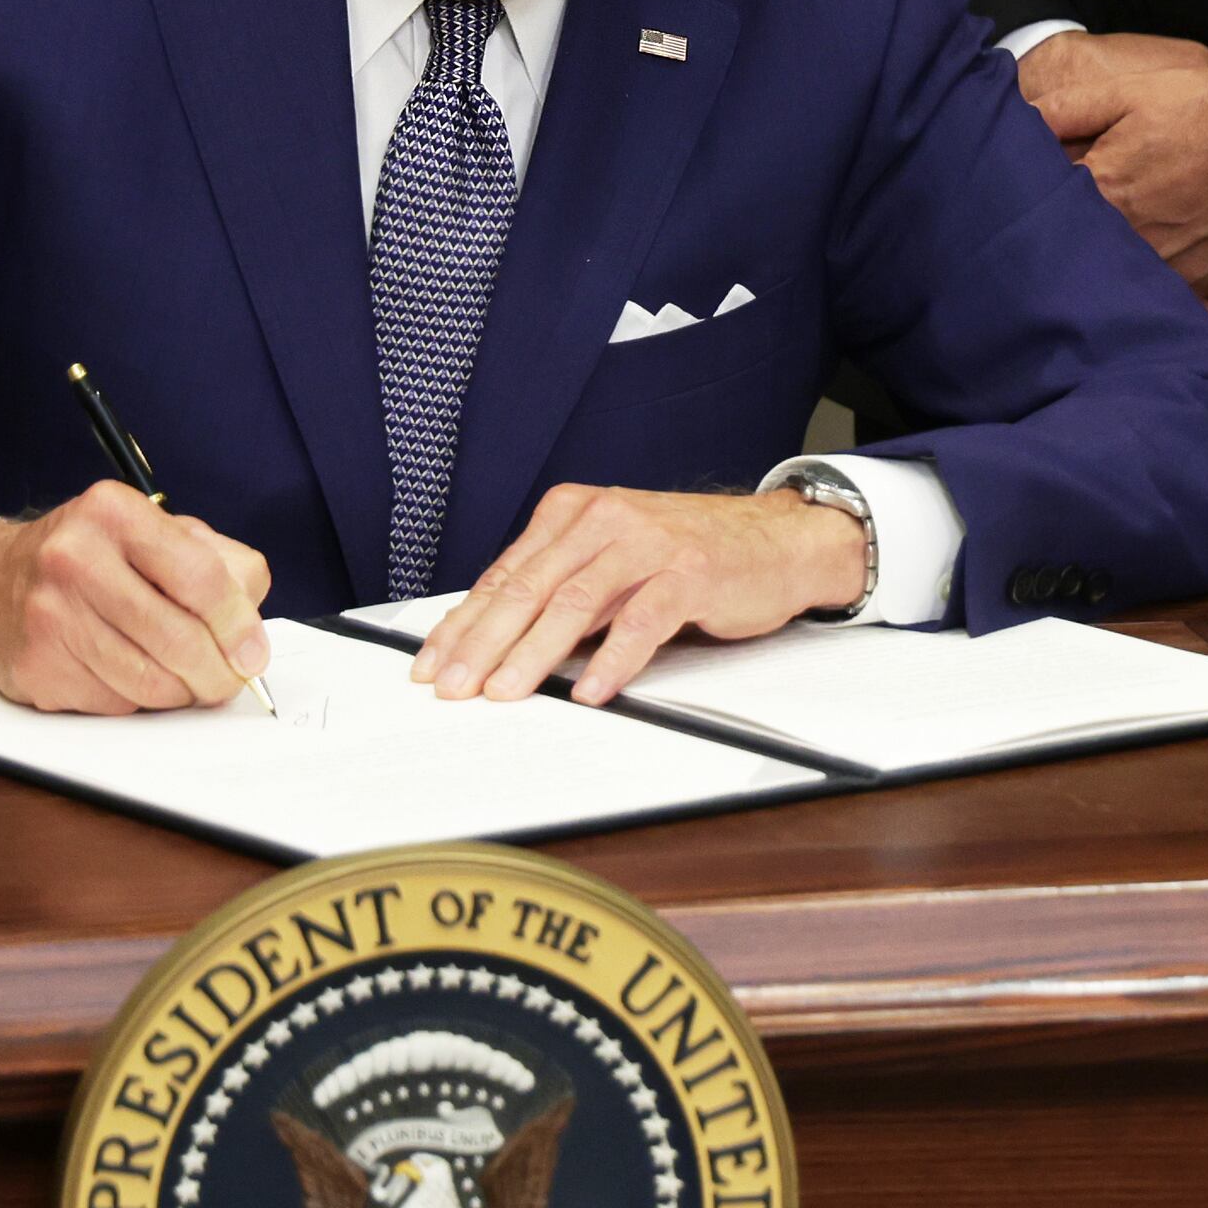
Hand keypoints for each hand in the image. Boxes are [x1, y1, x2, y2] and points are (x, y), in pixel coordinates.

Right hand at [0, 481, 271, 714]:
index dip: (237, 623)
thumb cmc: (80, 560)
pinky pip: (117, 702)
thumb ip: (213, 563)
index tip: (252, 651)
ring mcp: (52, 616)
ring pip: (153, 681)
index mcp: (113, 513)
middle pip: (180, 638)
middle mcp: (76, 559)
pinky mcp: (40, 666)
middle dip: (217, 672)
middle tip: (227, 679)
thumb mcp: (146, 532)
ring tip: (179, 675)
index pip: (200, 576)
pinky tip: (125, 672)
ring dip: (181, 691)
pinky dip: (137, 699)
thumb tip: (251, 630)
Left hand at [415, 483, 868, 703]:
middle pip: (528, 588)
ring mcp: (647, 543)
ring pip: (574, 603)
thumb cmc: (688, 557)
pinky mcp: (689, 571)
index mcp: (573, 514)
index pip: (505, 575)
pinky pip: (641, 620)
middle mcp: (604, 520)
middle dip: (482, 643)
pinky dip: (612, 659)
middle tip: (453, 686)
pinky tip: (588, 690)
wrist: (776, 540)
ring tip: (505, 693)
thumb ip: (560, 590)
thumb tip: (494, 643)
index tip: (432, 663)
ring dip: (533, 655)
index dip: (463, 623)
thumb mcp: (611, 562)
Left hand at [1017, 31, 1207, 335]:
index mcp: (1107, 190)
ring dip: (1110, 314)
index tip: (993, 238)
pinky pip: (1188, 306)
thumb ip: (1069, 108)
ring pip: (1137, 294)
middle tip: (1012, 306)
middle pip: (1085, 262)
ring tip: (1072, 342)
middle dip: (1049, 278)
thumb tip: (1018, 120)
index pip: (1049, 213)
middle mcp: (1137, 236)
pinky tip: (1149, 336)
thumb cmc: (1206, 107)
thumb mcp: (1130, 90)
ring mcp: (1176, 261)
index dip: (1022, 221)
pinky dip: (1168, 323)